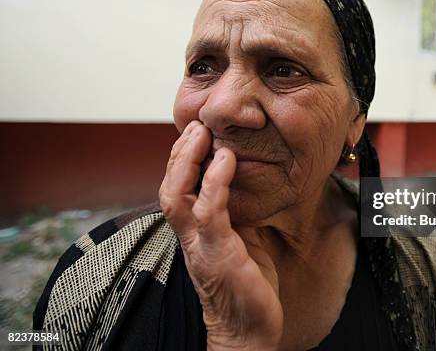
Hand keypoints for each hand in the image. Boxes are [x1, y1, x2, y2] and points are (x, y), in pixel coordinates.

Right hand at [159, 121, 282, 349]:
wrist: (249, 329)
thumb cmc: (246, 284)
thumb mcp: (240, 239)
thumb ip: (233, 212)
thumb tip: (242, 183)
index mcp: (193, 231)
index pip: (176, 187)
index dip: (181, 159)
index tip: (196, 133)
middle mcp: (188, 235)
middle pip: (168, 186)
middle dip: (179, 152)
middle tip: (195, 125)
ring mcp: (199, 244)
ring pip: (176, 195)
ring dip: (187, 160)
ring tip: (201, 133)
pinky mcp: (217, 252)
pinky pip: (209, 211)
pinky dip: (214, 182)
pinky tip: (225, 160)